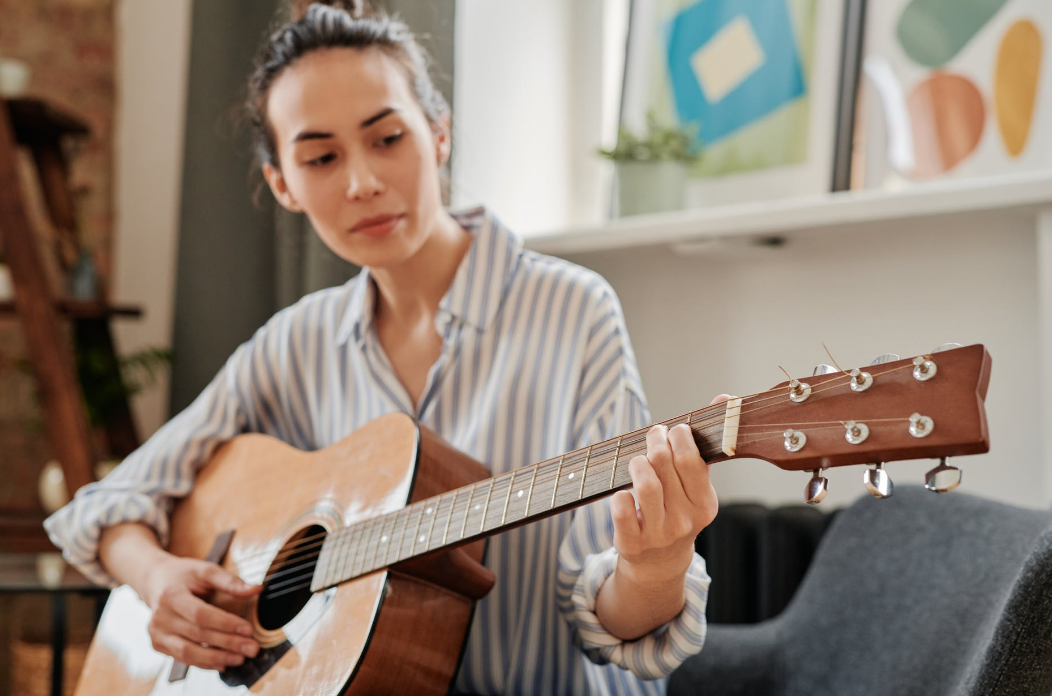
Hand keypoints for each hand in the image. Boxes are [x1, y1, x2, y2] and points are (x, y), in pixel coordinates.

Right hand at [143, 554, 262, 670]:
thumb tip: (257, 589)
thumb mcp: (206, 570)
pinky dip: (204, 663)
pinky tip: (223, 663)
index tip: (248, 629)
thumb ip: (230, 581)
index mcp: (171, 595)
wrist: (156, 582)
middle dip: (228, 643)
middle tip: (252, 648)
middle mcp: (160, 617)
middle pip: (198, 634)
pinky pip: (183, 658)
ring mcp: (157, 633)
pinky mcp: (158, 645)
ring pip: (188, 652)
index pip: (201, 614)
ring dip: (217, 658)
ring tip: (241, 658)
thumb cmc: (184, 575)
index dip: (225, 623)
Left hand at [609, 395, 727, 586]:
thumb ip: (708, 444)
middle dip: (655, 441)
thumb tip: (725, 398)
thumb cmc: (678, 509)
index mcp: (705, 505)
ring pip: (645, 484)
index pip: (692, 461)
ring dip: (637, 463)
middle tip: (652, 435)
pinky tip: (623, 490)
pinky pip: (621, 509)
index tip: (673, 430)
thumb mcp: (697, 484)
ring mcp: (658, 534)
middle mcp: (684, 521)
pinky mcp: (632, 543)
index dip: (679, 437)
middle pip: (664, 465)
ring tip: (638, 460)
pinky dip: (619, 495)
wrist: (659, 562)